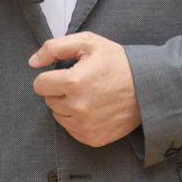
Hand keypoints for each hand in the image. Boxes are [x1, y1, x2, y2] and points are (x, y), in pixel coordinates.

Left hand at [30, 32, 141, 147]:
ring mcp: (85, 125)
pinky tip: (94, 109)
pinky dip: (78, 120)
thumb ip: (55, 47)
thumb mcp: (88, 43)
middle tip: (83, 83)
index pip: (39, 85)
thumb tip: (33, 62)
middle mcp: (78, 107)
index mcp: (74, 82)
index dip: (51, 77)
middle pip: (49, 101)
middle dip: (61, 91)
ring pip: (58, 116)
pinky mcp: (93, 138)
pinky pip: (71, 130)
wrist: (148, 87)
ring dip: (68, 106)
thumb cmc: (119, 63)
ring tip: (90, 95)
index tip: (65, 74)